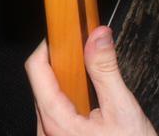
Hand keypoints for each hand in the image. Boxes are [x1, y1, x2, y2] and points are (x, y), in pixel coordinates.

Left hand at [25, 25, 156, 135]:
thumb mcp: (122, 111)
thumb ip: (106, 71)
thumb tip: (97, 36)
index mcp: (55, 120)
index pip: (36, 68)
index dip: (48, 45)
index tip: (63, 32)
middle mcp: (45, 131)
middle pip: (42, 82)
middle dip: (62, 64)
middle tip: (83, 52)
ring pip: (48, 98)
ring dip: (67, 83)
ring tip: (91, 82)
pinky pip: (55, 113)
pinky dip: (68, 100)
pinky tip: (88, 103)